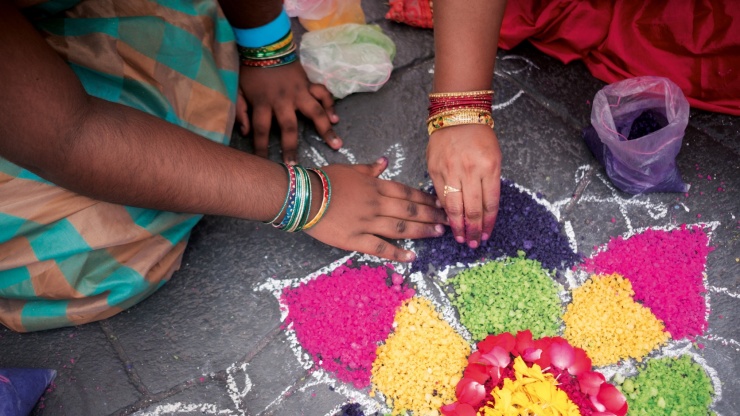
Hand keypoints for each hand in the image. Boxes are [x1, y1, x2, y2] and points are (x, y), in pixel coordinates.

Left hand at [236, 61, 341, 163]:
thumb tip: (246, 133)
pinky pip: (323, 95)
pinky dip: (330, 106)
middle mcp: (283, 100)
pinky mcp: (308, 84)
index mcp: (263, 102)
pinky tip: (335, 119)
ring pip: (315, 112)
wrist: (266, 45)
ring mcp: (299, 92)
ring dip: (326, 129)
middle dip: (291, 147)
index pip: (261, 130)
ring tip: (336, 145)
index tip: (263, 165)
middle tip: (295, 165)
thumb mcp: (238, 90)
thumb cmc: (250, 71)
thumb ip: (241, 112)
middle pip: (288, 127)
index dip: (260, 148)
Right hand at [305, 158, 447, 261]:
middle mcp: (376, 204)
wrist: (302, 196)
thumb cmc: (323, 180)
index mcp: (375, 186)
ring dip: (422, 231)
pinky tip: (412, 257)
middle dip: (430, 215)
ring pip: (400, 228)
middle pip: (409, 210)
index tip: (439, 202)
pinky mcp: (355, 239)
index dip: (425, 198)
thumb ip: (370, 169)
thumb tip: (385, 162)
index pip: (406, 192)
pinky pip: (380, 247)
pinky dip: (397, 253)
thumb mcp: (349, 169)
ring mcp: (366, 223)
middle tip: (447, 220)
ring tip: (437, 233)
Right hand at [426, 124, 501, 247]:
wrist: (457, 115)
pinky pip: (441, 195)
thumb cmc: (480, 136)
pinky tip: (448, 219)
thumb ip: (489, 182)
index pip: (490, 203)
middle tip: (473, 243)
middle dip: (473, 229)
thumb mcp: (494, 157)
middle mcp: (470, 170)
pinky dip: (446, 210)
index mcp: (489, 167)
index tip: (486, 235)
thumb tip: (483, 210)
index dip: (488, 222)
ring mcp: (450, 170)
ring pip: (454, 206)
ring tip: (460, 237)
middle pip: (472, 209)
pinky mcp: (434, 170)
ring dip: (458, 225)